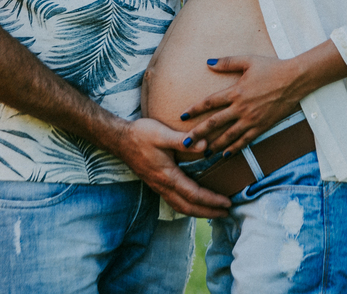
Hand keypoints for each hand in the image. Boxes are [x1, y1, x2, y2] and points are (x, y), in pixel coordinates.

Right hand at [113, 118, 229, 217]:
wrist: (119, 140)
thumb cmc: (141, 135)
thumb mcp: (162, 134)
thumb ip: (183, 140)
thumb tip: (205, 146)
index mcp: (167, 176)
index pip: (194, 194)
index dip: (212, 200)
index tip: (227, 202)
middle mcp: (163, 186)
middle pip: (189, 207)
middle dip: (209, 212)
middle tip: (226, 213)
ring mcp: (158, 187)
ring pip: (181, 207)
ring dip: (198, 212)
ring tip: (214, 211)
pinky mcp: (155, 184)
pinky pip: (174, 202)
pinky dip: (188, 206)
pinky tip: (194, 202)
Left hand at [181, 55, 302, 157]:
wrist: (295, 80)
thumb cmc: (271, 67)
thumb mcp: (248, 60)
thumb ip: (227, 62)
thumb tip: (208, 62)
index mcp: (235, 91)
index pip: (210, 102)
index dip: (194, 109)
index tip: (182, 115)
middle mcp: (241, 108)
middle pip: (215, 123)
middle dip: (198, 134)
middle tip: (185, 143)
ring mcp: (252, 119)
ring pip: (228, 136)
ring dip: (214, 145)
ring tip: (202, 152)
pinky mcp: (261, 126)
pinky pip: (245, 140)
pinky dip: (234, 148)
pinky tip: (225, 155)